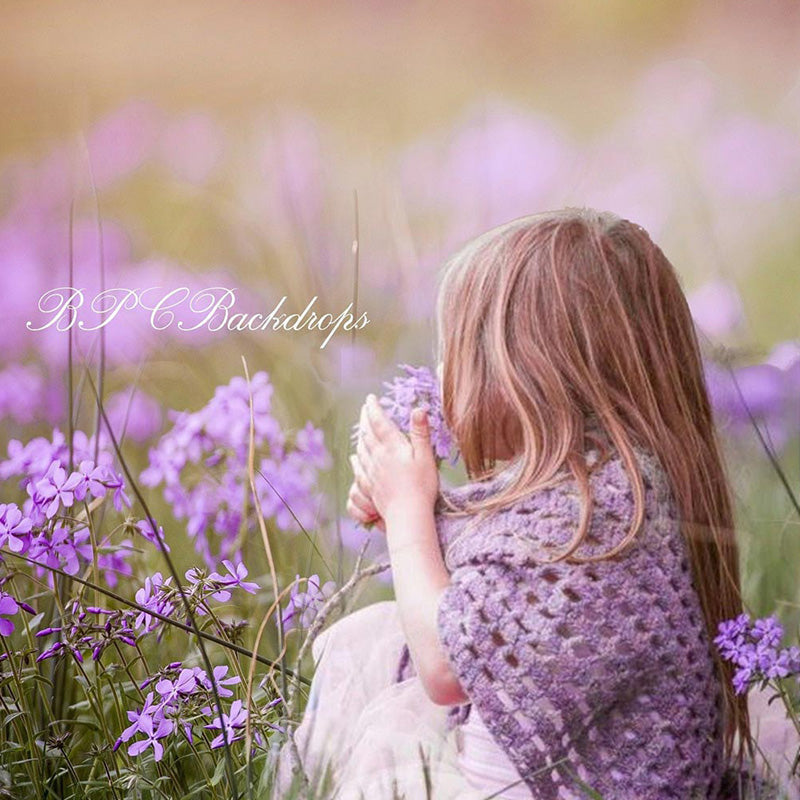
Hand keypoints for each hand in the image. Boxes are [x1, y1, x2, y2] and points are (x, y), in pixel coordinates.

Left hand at [348, 395, 438, 527]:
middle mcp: (378, 456)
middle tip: (365, 408)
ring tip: (362, 427)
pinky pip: (359, 466)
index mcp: (392, 446)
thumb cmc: (421, 486)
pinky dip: (356, 456)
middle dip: (365, 418)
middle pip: (367, 432)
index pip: (379, 422)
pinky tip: (355, 456)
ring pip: (361, 448)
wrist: (407, 514)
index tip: (370, 398)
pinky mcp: (369, 484)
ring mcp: (371, 471)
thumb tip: (419, 408)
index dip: (374, 408)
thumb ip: (420, 432)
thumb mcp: (426, 456)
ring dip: (361, 435)